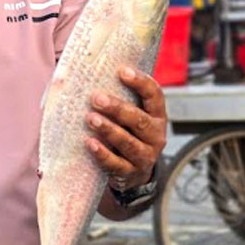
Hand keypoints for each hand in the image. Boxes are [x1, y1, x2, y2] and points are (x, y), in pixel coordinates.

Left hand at [84, 66, 167, 190]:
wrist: (134, 174)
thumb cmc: (128, 133)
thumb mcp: (131, 116)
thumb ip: (120, 97)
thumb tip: (87, 71)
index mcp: (157, 116)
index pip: (154, 95)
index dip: (140, 82)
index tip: (122, 71)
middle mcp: (155, 136)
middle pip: (139, 120)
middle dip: (118, 108)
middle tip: (96, 98)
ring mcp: (145, 156)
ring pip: (128, 142)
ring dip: (108, 130)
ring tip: (90, 118)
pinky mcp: (130, 173)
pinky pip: (116, 164)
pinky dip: (102, 154)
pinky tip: (89, 143)